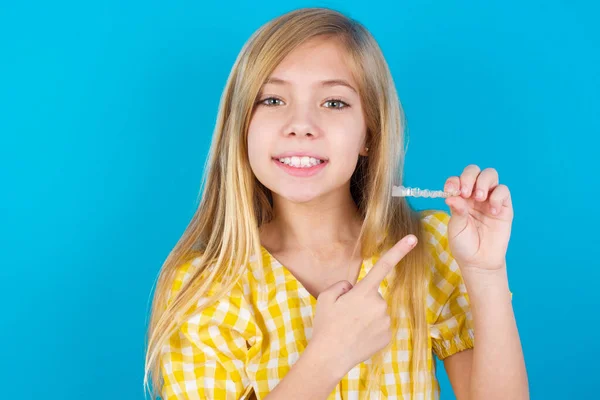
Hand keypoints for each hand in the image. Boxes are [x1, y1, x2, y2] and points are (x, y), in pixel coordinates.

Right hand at [308, 234, 417, 375]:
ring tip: (350, 328)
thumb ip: (342, 285)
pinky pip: (380, 326)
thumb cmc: (326, 326)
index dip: (399, 250)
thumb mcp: (326, 297)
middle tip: (345, 316)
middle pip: (373, 295)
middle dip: (362, 301)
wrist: (330, 357)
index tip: (412, 238)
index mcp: (364, 292)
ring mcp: (386, 321)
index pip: (383, 265)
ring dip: (366, 316)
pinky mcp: (388, 336)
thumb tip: (353, 288)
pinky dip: (371, 330)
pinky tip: (359, 337)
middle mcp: (379, 304)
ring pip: (377, 311)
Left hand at [444, 165, 513, 271]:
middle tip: (466, 193)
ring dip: (483, 182)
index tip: (451, 190)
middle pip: (474, 171)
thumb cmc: (464, 244)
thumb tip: (451, 196)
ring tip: (480, 199)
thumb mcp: (456, 228)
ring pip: (490, 175)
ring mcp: (489, 199)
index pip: (457, 180)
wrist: (479, 261)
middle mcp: (474, 195)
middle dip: (469, 177)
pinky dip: (498, 197)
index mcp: (459, 198)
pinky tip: (493, 211)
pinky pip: (503, 191)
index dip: (454, 181)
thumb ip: (456, 211)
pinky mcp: (504, 206)